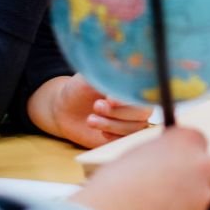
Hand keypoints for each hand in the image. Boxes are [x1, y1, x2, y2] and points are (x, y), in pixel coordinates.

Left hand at [29, 74, 153, 148]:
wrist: (66, 109)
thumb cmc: (79, 88)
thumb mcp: (89, 76)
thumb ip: (106, 73)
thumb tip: (120, 67)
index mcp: (132, 84)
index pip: (141, 91)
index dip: (127, 98)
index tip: (109, 98)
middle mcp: (137, 103)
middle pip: (142, 112)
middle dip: (118, 112)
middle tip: (96, 106)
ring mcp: (133, 121)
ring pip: (135, 128)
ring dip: (112, 125)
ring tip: (90, 120)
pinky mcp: (124, 137)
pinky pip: (128, 141)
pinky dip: (115, 138)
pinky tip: (101, 132)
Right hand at [69, 127, 209, 209]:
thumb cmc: (114, 184)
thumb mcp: (137, 153)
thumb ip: (161, 154)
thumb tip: (166, 161)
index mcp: (184, 140)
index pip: (198, 141)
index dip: (186, 153)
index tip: (178, 161)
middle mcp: (201, 164)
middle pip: (208, 169)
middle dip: (194, 177)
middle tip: (171, 187)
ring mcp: (203, 195)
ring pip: (201, 197)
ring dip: (187, 202)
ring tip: (157, 209)